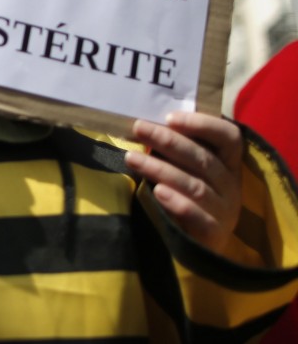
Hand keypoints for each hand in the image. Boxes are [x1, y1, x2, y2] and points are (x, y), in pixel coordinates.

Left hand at [125, 111, 242, 255]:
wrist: (197, 247)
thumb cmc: (186, 196)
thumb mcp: (186, 170)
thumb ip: (176, 151)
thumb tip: (145, 124)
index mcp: (228, 165)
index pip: (229, 137)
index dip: (203, 124)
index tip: (170, 117)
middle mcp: (231, 185)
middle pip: (203, 159)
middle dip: (168, 141)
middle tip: (139, 127)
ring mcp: (224, 210)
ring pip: (194, 185)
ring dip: (160, 169)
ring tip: (132, 158)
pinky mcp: (214, 233)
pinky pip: (196, 215)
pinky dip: (177, 202)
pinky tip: (157, 192)